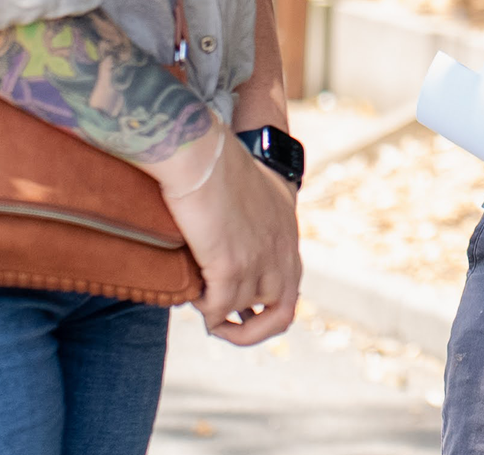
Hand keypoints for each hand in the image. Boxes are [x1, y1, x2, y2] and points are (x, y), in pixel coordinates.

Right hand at [159, 130, 302, 345]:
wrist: (202, 151)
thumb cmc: (216, 161)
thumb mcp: (253, 191)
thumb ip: (255, 217)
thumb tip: (234, 235)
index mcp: (288, 232)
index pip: (291, 287)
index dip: (267, 308)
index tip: (241, 311)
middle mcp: (281, 249)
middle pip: (281, 315)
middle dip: (252, 331)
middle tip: (222, 326)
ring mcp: (259, 260)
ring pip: (243, 313)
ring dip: (220, 317)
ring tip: (200, 302)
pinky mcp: (232, 265)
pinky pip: (218, 309)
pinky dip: (205, 311)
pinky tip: (192, 295)